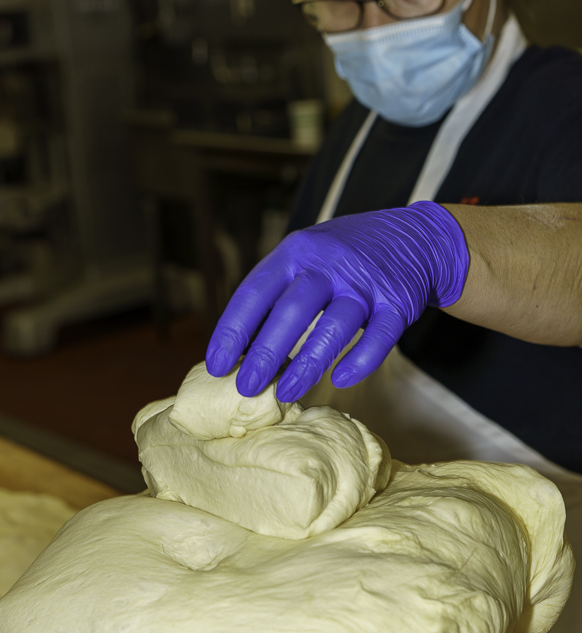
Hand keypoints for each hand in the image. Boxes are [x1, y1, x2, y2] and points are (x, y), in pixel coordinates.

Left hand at [206, 201, 468, 401]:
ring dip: (308, 363)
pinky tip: (340, 381)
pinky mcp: (399, 302)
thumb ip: (276, 296)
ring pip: (334, 326)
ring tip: (287, 393)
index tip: (216, 365)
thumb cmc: (343, 260)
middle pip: (292, 310)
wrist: (415, 238)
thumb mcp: (305, 260)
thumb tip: (237, 350)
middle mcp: (329, 264)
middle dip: (266, 353)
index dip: (233, 330)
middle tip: (247, 388)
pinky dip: (359, 361)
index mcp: (296, 252)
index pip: (256, 292)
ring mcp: (366, 283)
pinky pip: (379, 337)